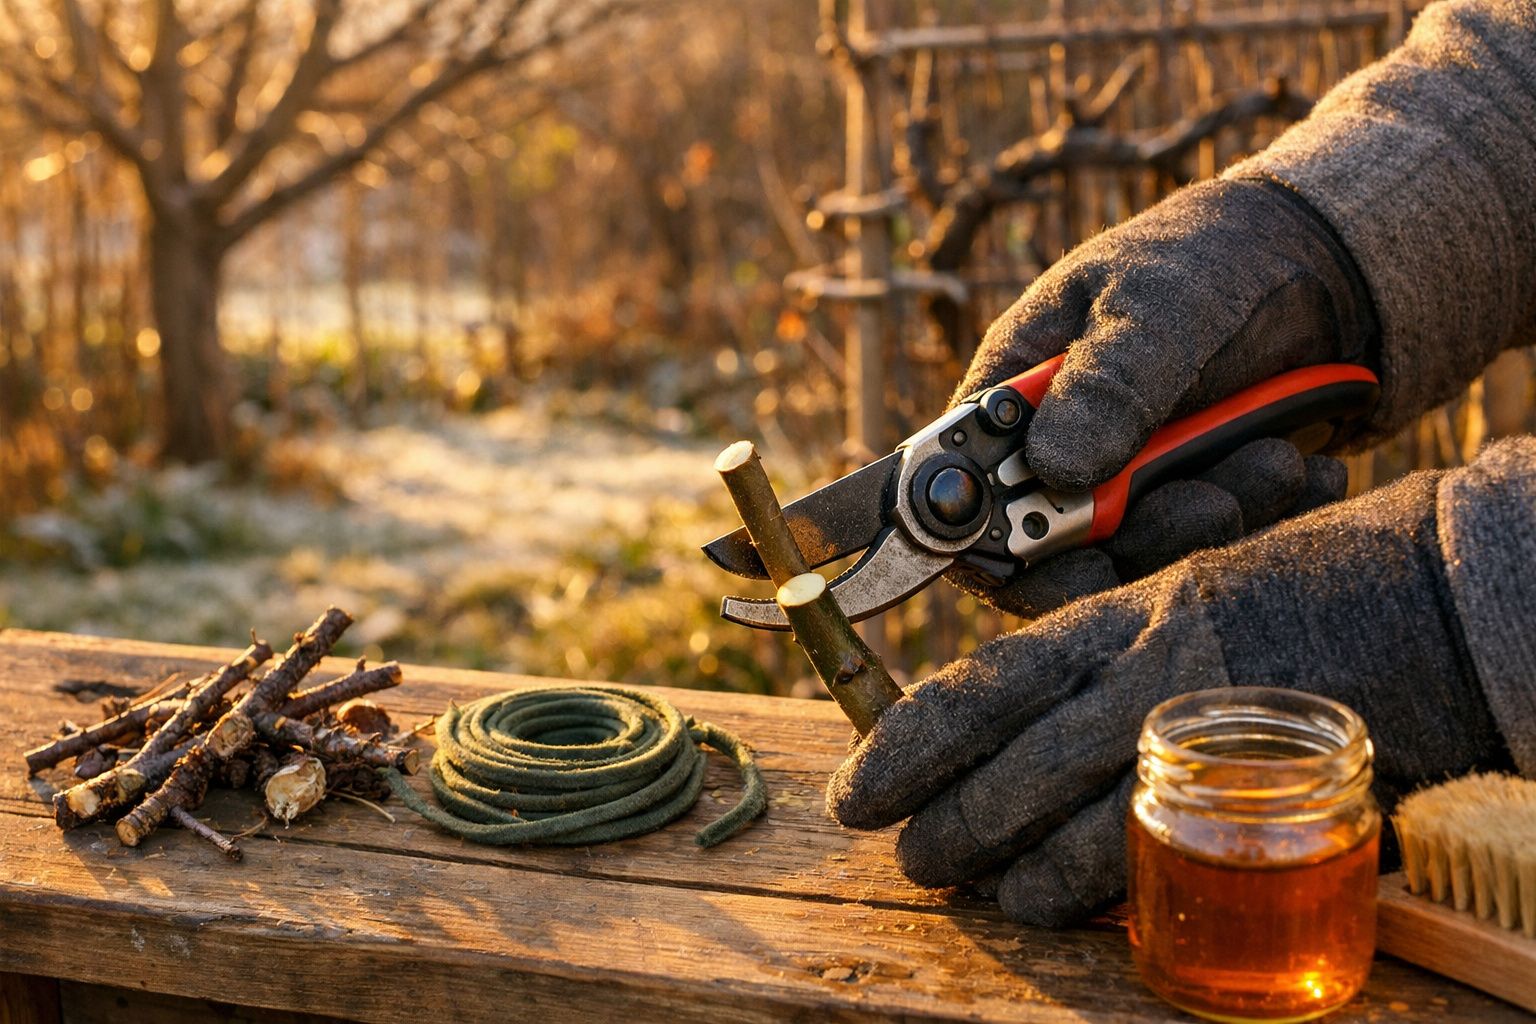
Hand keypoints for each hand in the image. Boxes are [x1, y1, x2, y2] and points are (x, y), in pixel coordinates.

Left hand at [829, 468, 1512, 926]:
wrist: (1442, 591)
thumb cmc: (1313, 582)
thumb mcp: (1191, 592)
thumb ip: (1110, 652)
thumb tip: (1027, 714)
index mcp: (1120, 613)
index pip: (984, 681)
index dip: (906, 741)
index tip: (857, 785)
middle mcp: (1145, 667)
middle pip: (1008, 760)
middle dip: (943, 819)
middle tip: (908, 855)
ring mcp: (1204, 726)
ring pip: (1069, 814)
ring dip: (1005, 866)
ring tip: (973, 890)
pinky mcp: (1265, 784)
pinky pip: (1156, 851)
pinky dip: (1094, 888)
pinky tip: (1059, 906)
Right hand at [956, 176, 1378, 616]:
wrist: (1320, 265)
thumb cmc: (1211, 258)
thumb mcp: (1156, 301)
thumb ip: (1107, 383)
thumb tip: (1050, 470)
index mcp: (1014, 399)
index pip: (971, 494)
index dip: (1003, 540)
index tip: (1074, 551)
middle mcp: (1057, 454)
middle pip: (1059, 551)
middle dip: (1143, 536)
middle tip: (1215, 500)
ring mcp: (1124, 488)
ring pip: (1144, 557)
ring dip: (1216, 522)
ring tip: (1276, 463)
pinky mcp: (1189, 504)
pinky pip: (1214, 548)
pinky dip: (1264, 522)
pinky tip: (1308, 472)